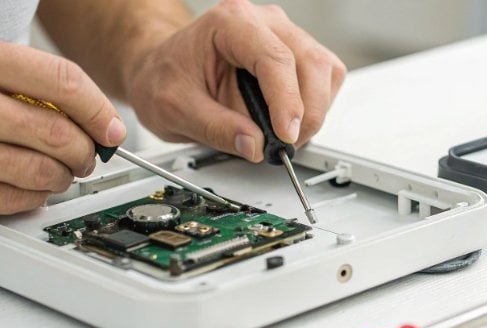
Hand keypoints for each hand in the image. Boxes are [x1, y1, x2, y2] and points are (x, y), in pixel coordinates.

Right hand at [0, 34, 124, 217]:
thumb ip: (14, 80)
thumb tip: (81, 112)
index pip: (60, 80)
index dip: (98, 109)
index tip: (111, 127)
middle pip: (57, 132)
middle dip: (85, 151)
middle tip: (88, 156)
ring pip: (40, 172)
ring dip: (63, 178)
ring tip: (60, 174)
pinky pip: (11, 200)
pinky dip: (33, 198)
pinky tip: (30, 190)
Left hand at [124, 0, 345, 161]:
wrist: (161, 70)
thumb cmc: (165, 78)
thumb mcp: (174, 109)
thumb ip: (215, 127)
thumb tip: (254, 145)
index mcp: (230, 23)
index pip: (274, 59)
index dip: (287, 101)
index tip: (285, 135)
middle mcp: (263, 22)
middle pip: (312, 63)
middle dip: (306, 112)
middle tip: (285, 144)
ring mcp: (284, 36)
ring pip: (325, 70)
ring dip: (314, 111)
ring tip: (283, 135)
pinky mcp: (296, 55)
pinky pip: (325, 78)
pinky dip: (315, 107)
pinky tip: (289, 121)